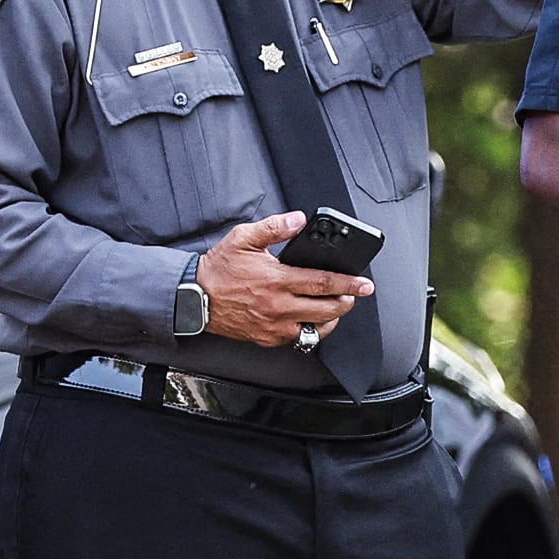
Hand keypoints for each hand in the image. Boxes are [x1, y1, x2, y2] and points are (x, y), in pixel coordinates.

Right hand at [195, 210, 374, 347]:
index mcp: (277, 280)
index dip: (349, 283)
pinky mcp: (267, 338)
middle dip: (347, 301)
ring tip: (337, 306)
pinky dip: (310, 330)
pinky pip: (298, 339)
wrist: (194, 298)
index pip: (323, 283)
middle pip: (327, 309)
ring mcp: (273, 326)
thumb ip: (274, 227)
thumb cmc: (218, 269)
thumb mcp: (244, 238)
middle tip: (355, 293)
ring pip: (316, 329)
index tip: (365, 284)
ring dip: (332, 318)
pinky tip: (312, 319)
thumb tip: (298, 220)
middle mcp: (278, 306)